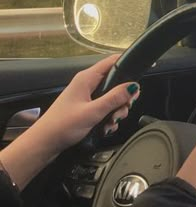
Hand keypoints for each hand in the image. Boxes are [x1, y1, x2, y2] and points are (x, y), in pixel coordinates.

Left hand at [0, 56, 139, 189]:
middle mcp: (87, 85)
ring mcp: (86, 97)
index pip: (112, 62)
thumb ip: (114, 98)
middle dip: (123, 98)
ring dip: (116, 111)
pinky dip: (108, 119)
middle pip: (115, 84)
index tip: (141, 74)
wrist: (44, 144)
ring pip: (111, 99)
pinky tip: (105, 128)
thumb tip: (133, 86)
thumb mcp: (93, 111)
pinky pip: (104, 109)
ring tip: (111, 123)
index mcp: (87, 79)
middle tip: (122, 110)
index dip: (128, 66)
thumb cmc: (62, 125)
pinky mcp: (85, 109)